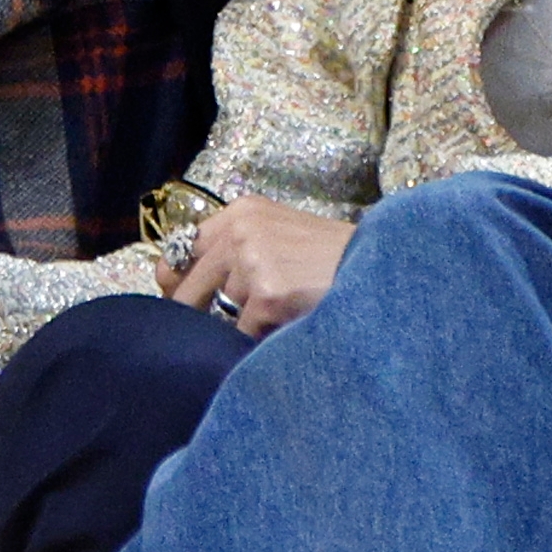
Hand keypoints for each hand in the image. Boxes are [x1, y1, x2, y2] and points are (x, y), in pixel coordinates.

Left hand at [157, 197, 352, 336]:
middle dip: (201, 316)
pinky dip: (263, 339)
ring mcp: (253, 261)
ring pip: (220, 317)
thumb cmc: (330, 259)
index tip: (191, 302)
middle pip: (188, 289)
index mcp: (241, 212)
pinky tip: (292, 325)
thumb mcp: (278, 236)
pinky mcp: (269, 294)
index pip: (181, 250)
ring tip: (282, 316)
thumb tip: (168, 281)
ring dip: (244, 327)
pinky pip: (244, 334)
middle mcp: (241, 231)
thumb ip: (231, 250)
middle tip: (229, 326)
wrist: (383, 266)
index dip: (180, 282)